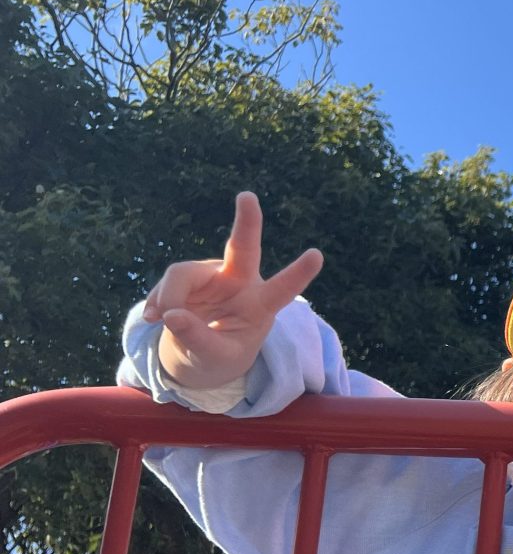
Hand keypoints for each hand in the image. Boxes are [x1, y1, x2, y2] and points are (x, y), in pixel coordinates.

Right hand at [143, 192, 323, 390]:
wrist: (200, 351)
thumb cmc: (220, 354)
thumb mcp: (215, 358)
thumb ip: (197, 339)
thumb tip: (170, 314)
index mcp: (261, 305)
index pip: (282, 289)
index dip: (298, 273)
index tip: (317, 255)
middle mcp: (239, 281)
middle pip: (243, 248)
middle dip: (247, 222)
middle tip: (247, 196)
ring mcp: (212, 275)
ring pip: (182, 273)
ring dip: (168, 298)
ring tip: (161, 321)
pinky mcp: (188, 276)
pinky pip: (166, 282)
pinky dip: (156, 302)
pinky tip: (154, 318)